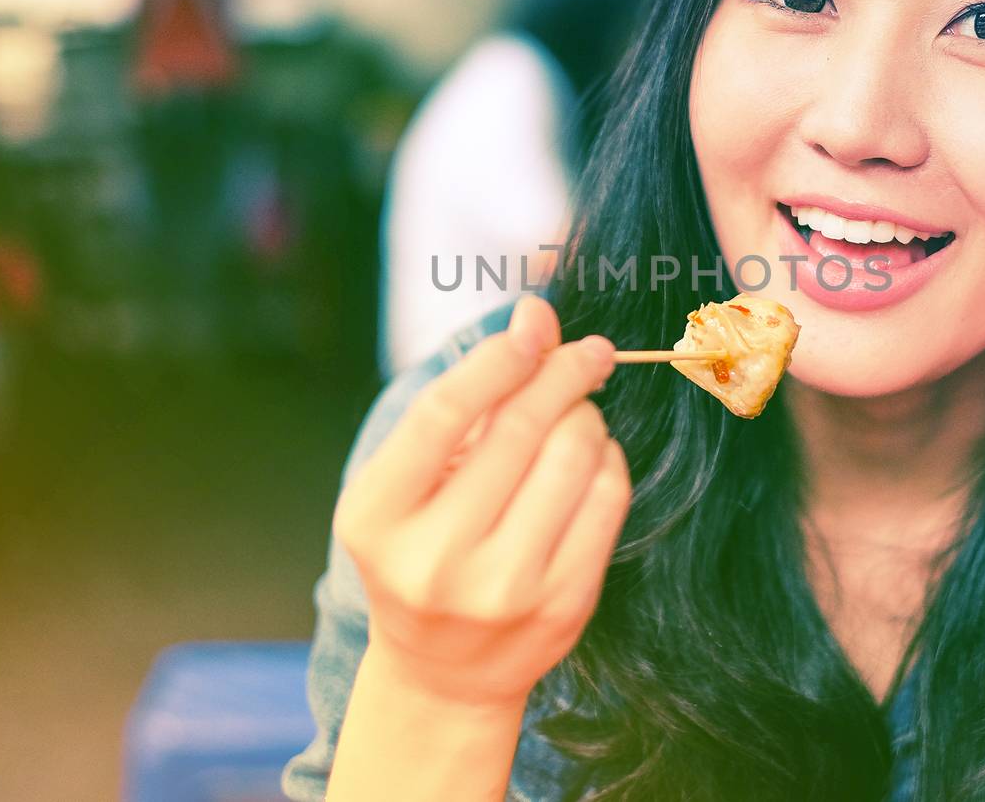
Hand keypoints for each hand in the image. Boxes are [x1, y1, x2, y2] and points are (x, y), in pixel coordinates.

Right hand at [333, 294, 629, 709]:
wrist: (443, 670)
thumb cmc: (422, 545)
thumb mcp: (413, 478)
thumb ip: (470, 396)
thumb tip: (537, 314)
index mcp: (376, 516)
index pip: (445, 412)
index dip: (498, 356)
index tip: (534, 322)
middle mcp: (435, 558)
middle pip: (519, 429)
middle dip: (562, 372)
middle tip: (587, 351)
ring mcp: (503, 589)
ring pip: (574, 458)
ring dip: (586, 416)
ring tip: (577, 413)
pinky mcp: (562, 605)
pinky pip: (608, 499)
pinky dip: (608, 459)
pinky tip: (591, 457)